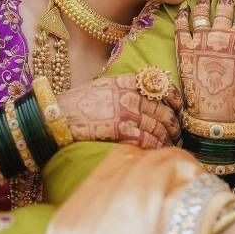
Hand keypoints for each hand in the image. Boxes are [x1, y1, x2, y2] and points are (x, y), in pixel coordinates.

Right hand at [57, 74, 182, 148]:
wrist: (56, 117)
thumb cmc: (76, 104)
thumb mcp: (101, 87)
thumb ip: (122, 89)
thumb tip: (142, 97)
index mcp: (125, 82)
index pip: (160, 87)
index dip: (174, 99)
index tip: (178, 107)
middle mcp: (128, 96)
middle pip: (162, 110)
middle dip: (173, 124)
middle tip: (176, 132)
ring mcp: (126, 113)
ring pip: (158, 127)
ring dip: (167, 137)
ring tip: (169, 143)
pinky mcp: (121, 130)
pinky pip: (148, 140)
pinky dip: (156, 146)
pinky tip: (159, 151)